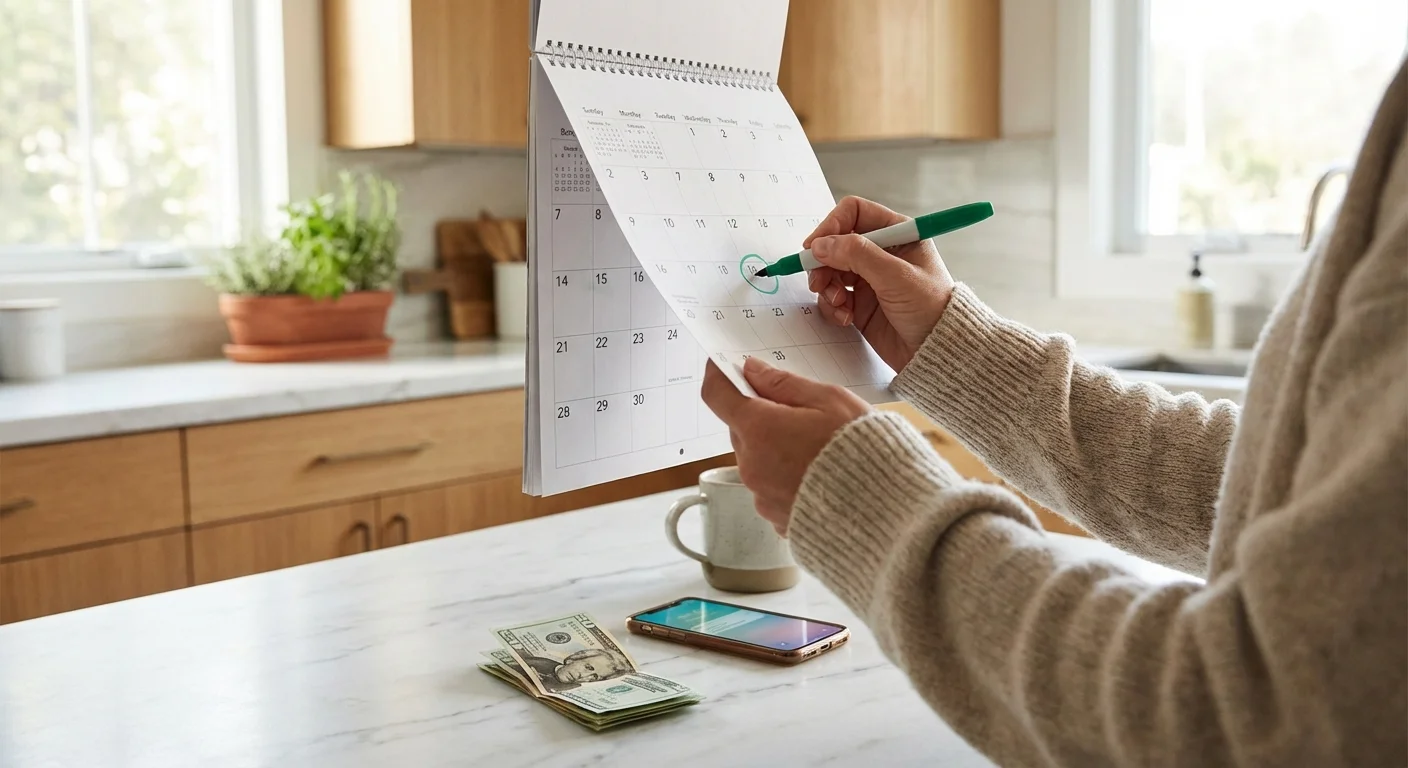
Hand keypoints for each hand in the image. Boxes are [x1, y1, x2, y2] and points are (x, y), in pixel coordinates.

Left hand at [701, 358, 870, 534]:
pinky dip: (786, 477)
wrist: (886, 513)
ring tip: (818, 448)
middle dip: (761, 415)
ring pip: (756, 459)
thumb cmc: (863, 452)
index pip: (717, 395)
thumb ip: (784, 384)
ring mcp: (762, 496)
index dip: (720, 376)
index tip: (727, 366)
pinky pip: (771, 487)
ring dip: (775, 448)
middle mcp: (751, 465)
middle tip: (799, 411)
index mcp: (759, 430)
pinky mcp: (776, 518)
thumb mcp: (830, 401)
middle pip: (741, 428)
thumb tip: (753, 371)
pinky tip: (818, 474)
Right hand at [805, 196, 956, 371]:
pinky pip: (833, 296)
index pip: (854, 213)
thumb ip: (857, 255)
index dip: (831, 226)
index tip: (815, 247)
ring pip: (830, 270)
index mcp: (897, 234)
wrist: (936, 352)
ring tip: (839, 303)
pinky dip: (833, 306)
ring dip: (827, 286)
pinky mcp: (860, 302)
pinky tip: (846, 318)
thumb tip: (820, 245)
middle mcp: (881, 252)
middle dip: (823, 262)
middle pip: (835, 243)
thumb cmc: (931, 309)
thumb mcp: (896, 277)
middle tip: (819, 281)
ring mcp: (869, 278)